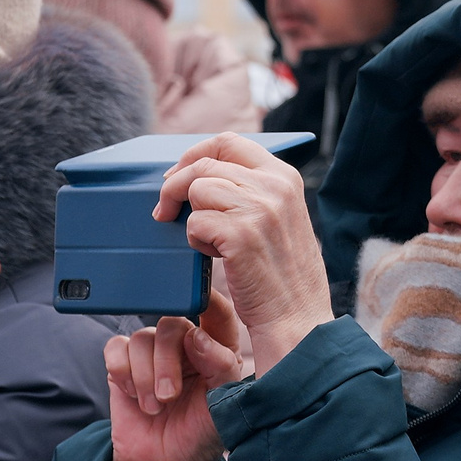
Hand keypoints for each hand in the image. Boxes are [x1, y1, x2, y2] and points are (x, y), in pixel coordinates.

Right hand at [107, 290, 247, 460]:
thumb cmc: (199, 434)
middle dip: (166, 363)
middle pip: (170, 324)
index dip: (208, 305)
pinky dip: (122, 371)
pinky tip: (133, 394)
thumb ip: (219, 365)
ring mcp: (153, 353)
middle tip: (169, 397)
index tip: (198, 326)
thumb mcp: (222, 403)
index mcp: (218, 347)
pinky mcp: (124, 364)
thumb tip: (197, 335)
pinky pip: (115, 347)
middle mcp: (185, 344)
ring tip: (154, 407)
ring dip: (144, 376)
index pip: (217, 312)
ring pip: (141, 337)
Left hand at [156, 134, 331, 371]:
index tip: (178, 175)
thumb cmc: (283, 274)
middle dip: (175, 186)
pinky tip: (217, 257)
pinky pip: (195, 223)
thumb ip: (253, 191)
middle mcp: (274, 186)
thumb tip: (204, 175)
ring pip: (196, 190)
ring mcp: (259, 208)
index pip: (229, 142)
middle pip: (204, 165)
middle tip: (165, 211)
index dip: (195, 155)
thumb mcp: (281, 218)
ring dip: (191, 218)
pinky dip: (196, 242)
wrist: (296, 318)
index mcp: (285, 177)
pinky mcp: (241, 234)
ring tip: (211, 243)